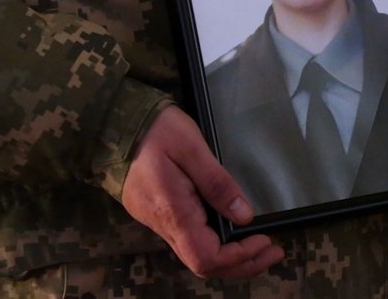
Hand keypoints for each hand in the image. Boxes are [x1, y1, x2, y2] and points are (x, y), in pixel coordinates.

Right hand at [121, 105, 284, 278]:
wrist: (115, 122)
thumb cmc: (156, 130)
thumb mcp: (192, 147)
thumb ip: (217, 183)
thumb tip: (244, 216)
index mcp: (172, 212)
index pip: (207, 257)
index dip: (240, 258)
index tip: (265, 241)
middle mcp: (162, 224)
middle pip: (203, 264)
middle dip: (241, 264)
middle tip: (272, 251)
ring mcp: (155, 221)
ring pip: (193, 254)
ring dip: (228, 256)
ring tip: (257, 244)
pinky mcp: (153, 212)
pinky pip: (185, 239)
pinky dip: (212, 243)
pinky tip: (227, 229)